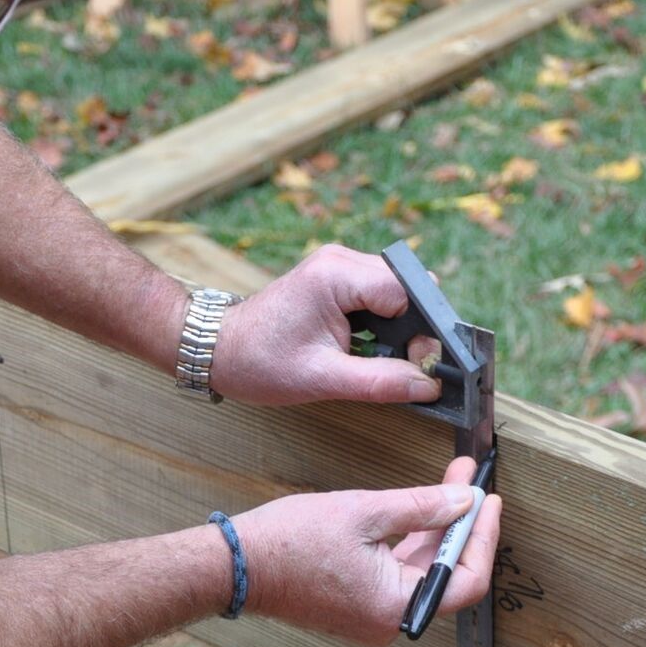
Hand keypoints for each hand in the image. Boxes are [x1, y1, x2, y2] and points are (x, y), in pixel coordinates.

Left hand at [208, 244, 445, 406]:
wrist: (219, 349)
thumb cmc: (260, 362)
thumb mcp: (323, 379)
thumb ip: (381, 382)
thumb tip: (427, 386)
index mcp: (337, 276)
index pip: (408, 292)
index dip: (421, 332)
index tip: (416, 365)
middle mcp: (341, 259)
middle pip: (409, 287)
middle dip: (415, 328)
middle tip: (404, 365)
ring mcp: (338, 265)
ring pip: (398, 291)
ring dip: (400, 326)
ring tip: (382, 358)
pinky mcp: (336, 278)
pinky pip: (379, 294)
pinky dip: (384, 322)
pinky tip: (369, 347)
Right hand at [232, 456, 502, 645]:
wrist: (234, 565)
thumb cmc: (290, 542)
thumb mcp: (365, 512)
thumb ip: (423, 507)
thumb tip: (465, 500)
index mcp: (396, 607)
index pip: (466, 580)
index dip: (483, 538)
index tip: (488, 500)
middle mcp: (389, 621)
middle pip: (445, 573)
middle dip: (459, 523)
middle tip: (470, 480)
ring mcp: (371, 615)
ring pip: (421, 569)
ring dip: (435, 527)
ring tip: (448, 481)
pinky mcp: (356, 604)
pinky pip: (396, 572)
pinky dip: (410, 540)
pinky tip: (416, 505)